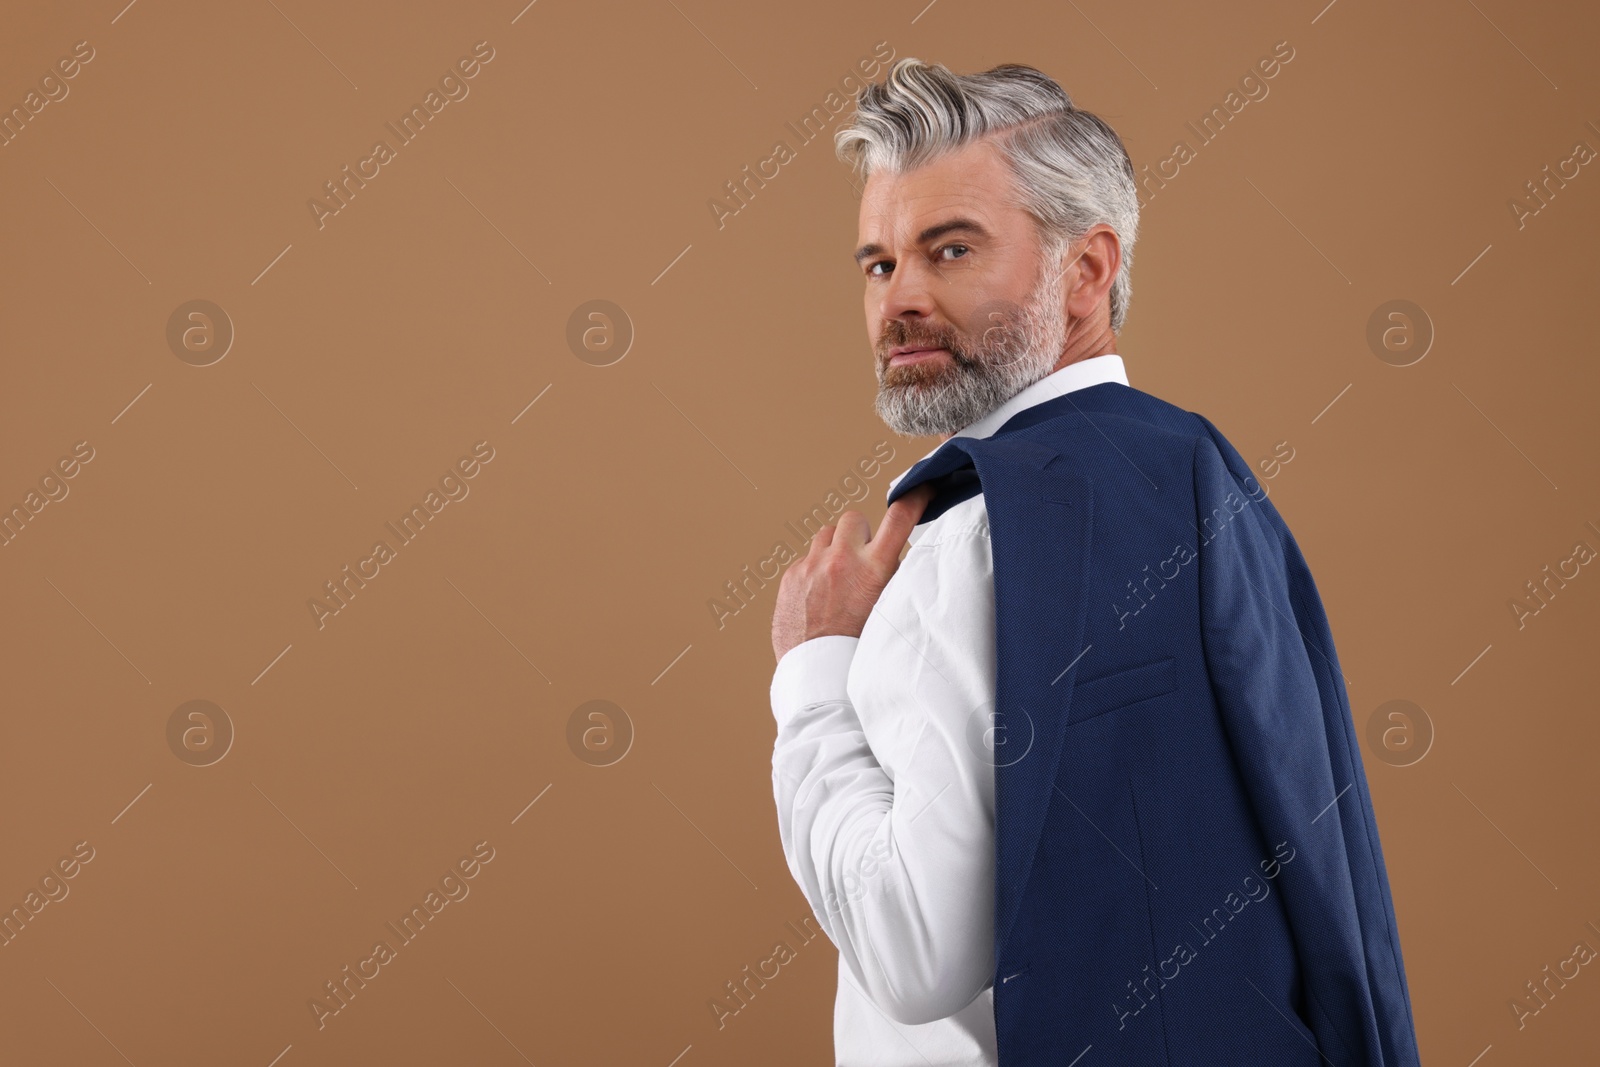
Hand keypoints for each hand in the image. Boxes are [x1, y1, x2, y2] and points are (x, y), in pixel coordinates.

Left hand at [771, 484, 935, 662]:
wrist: (819, 674)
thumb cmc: (859, 649)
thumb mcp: (891, 609)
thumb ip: (893, 577)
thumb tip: (897, 555)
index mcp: (873, 569)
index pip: (901, 517)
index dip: (916, 497)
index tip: (923, 487)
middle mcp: (841, 561)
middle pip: (855, 518)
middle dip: (860, 534)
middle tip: (863, 558)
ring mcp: (811, 567)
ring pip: (826, 535)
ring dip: (835, 549)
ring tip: (839, 579)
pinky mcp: (790, 577)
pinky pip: (805, 560)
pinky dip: (814, 571)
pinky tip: (819, 597)